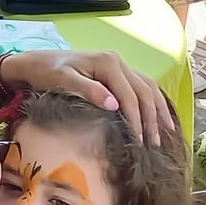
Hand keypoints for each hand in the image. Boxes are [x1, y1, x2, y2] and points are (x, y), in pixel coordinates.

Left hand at [2, 50, 174, 145]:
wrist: (37, 62)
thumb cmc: (47, 73)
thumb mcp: (64, 81)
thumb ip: (89, 91)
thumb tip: (114, 105)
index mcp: (108, 63)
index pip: (130, 95)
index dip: (137, 119)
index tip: (140, 141)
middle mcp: (118, 61)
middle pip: (144, 91)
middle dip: (152, 118)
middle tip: (155, 143)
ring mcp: (120, 65)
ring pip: (148, 87)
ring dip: (158, 109)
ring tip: (167, 131)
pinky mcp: (117, 71)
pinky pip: (142, 85)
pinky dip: (152, 100)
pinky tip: (159, 115)